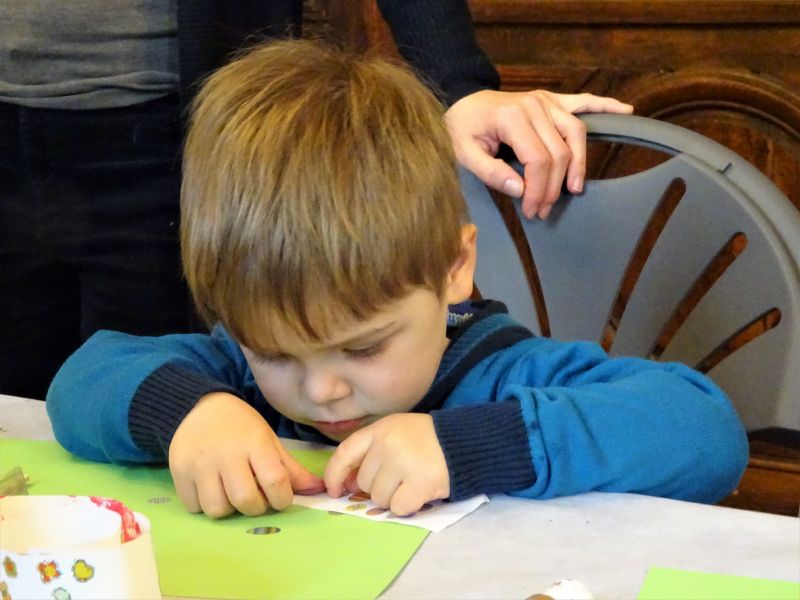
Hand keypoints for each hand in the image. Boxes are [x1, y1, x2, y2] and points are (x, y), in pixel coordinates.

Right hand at [169, 392, 324, 517]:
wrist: (197, 408)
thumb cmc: (240, 426)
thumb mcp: (268, 440)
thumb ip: (291, 469)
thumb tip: (318, 490)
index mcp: (254, 443)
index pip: (275, 481)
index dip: (282, 498)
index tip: (280, 497)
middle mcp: (226, 454)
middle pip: (245, 501)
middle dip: (256, 507)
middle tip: (256, 496)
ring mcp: (199, 465)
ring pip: (218, 509)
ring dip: (229, 508)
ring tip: (231, 493)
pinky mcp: (178, 473)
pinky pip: (194, 507)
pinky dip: (205, 505)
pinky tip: (211, 488)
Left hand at [324, 413, 448, 515]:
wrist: (465, 442)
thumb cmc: (428, 439)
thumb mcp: (397, 433)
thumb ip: (372, 452)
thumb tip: (349, 485)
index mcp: (380, 429)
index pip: (345, 453)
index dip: (335, 474)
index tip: (335, 490)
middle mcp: (388, 443)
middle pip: (365, 482)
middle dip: (378, 487)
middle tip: (400, 478)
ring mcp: (403, 462)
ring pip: (380, 498)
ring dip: (393, 497)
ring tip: (412, 482)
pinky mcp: (420, 482)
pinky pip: (398, 507)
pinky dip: (407, 506)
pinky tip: (420, 493)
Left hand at [445, 90, 632, 218]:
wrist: (461, 100)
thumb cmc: (461, 129)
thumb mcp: (464, 154)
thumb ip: (490, 172)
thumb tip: (519, 190)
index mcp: (512, 118)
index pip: (539, 160)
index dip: (539, 190)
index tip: (532, 210)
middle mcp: (535, 106)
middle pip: (560, 152)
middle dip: (554, 186)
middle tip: (543, 209)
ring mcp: (546, 101)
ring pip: (576, 133)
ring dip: (579, 163)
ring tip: (576, 188)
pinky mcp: (552, 100)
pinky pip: (584, 101)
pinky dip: (606, 106)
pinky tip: (626, 111)